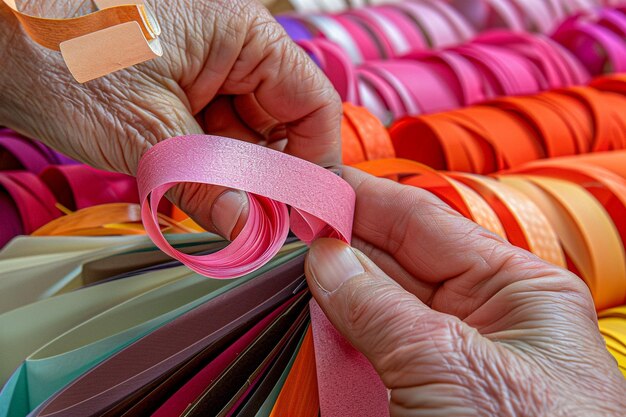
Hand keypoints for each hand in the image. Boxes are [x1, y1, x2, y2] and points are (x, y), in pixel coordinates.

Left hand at [0, 0, 340, 237]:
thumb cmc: (59, 53)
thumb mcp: (145, 130)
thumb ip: (208, 185)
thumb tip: (253, 231)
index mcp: (242, 33)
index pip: (312, 103)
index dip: (315, 163)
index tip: (306, 215)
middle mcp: (231, 46)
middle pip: (280, 124)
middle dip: (268, 178)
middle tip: (258, 229)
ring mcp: (204, 66)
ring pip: (244, 135)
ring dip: (232, 178)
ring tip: (219, 214)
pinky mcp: (178, 86)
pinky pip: (211, 134)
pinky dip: (206, 168)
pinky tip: (194, 191)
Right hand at [305, 167, 625, 416]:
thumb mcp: (449, 364)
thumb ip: (379, 304)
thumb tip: (327, 256)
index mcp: (518, 289)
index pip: (427, 222)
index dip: (369, 198)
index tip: (319, 183)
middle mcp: (484, 318)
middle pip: (398, 262)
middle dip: (344, 242)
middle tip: (288, 223)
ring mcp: (451, 359)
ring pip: (379, 307)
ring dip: (334, 290)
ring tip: (287, 263)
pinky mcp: (423, 395)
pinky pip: (372, 351)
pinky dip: (339, 336)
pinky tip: (308, 314)